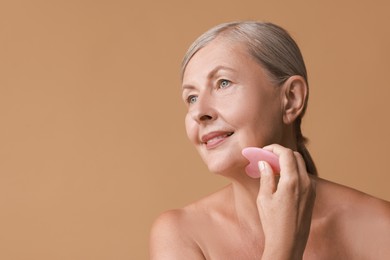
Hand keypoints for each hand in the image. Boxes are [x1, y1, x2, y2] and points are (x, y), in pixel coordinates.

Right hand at [257, 144, 315, 259]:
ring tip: (273, 167)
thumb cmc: (273, 223)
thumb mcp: (264, 198)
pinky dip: (293, 171)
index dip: (274, 148)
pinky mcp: (312, 196)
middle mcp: (306, 183)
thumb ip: (266, 177)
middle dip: (281, 153)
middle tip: (267, 157)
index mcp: (292, 181)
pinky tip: (282, 179)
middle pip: (296, 156)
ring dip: (288, 162)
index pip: (286, 154)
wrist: (288, 244)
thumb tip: (264, 163)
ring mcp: (311, 189)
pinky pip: (304, 176)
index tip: (264, 150)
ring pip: (301, 165)